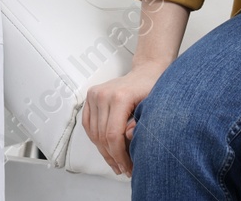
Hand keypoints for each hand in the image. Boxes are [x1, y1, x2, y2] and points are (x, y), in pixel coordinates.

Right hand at [81, 61, 166, 176]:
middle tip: (123, 169)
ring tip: (115, 163)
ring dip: (103, 152)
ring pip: (93, 133)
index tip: (127, 167)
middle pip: (102, 136)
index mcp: (120, 97)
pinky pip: (87, 124)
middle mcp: (104, 95)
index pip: (113, 134)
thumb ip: (141, 123)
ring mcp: (95, 94)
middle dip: (113, 157)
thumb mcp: (153, 107)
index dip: (119, 155)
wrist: (146, 72)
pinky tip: (104, 149)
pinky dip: (95, 139)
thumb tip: (128, 137)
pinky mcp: (91, 96)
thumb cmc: (151, 87)